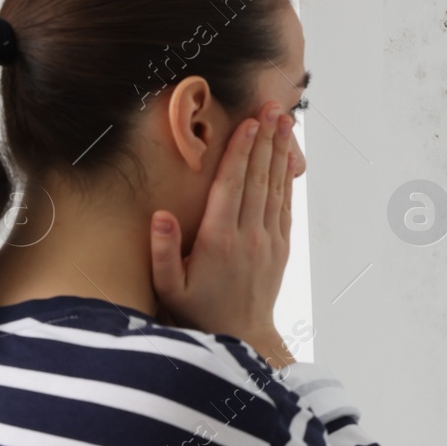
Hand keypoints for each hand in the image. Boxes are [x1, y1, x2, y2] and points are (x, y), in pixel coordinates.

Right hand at [150, 101, 295, 339]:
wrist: (243, 337)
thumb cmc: (199, 311)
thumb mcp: (169, 288)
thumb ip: (164, 252)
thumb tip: (160, 215)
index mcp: (219, 241)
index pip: (231, 187)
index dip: (241, 152)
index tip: (249, 124)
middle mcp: (249, 236)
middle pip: (258, 179)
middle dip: (265, 140)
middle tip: (273, 107)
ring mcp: (269, 241)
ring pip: (275, 188)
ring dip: (279, 152)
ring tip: (284, 121)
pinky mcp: (281, 247)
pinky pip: (284, 206)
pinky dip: (286, 179)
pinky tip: (285, 157)